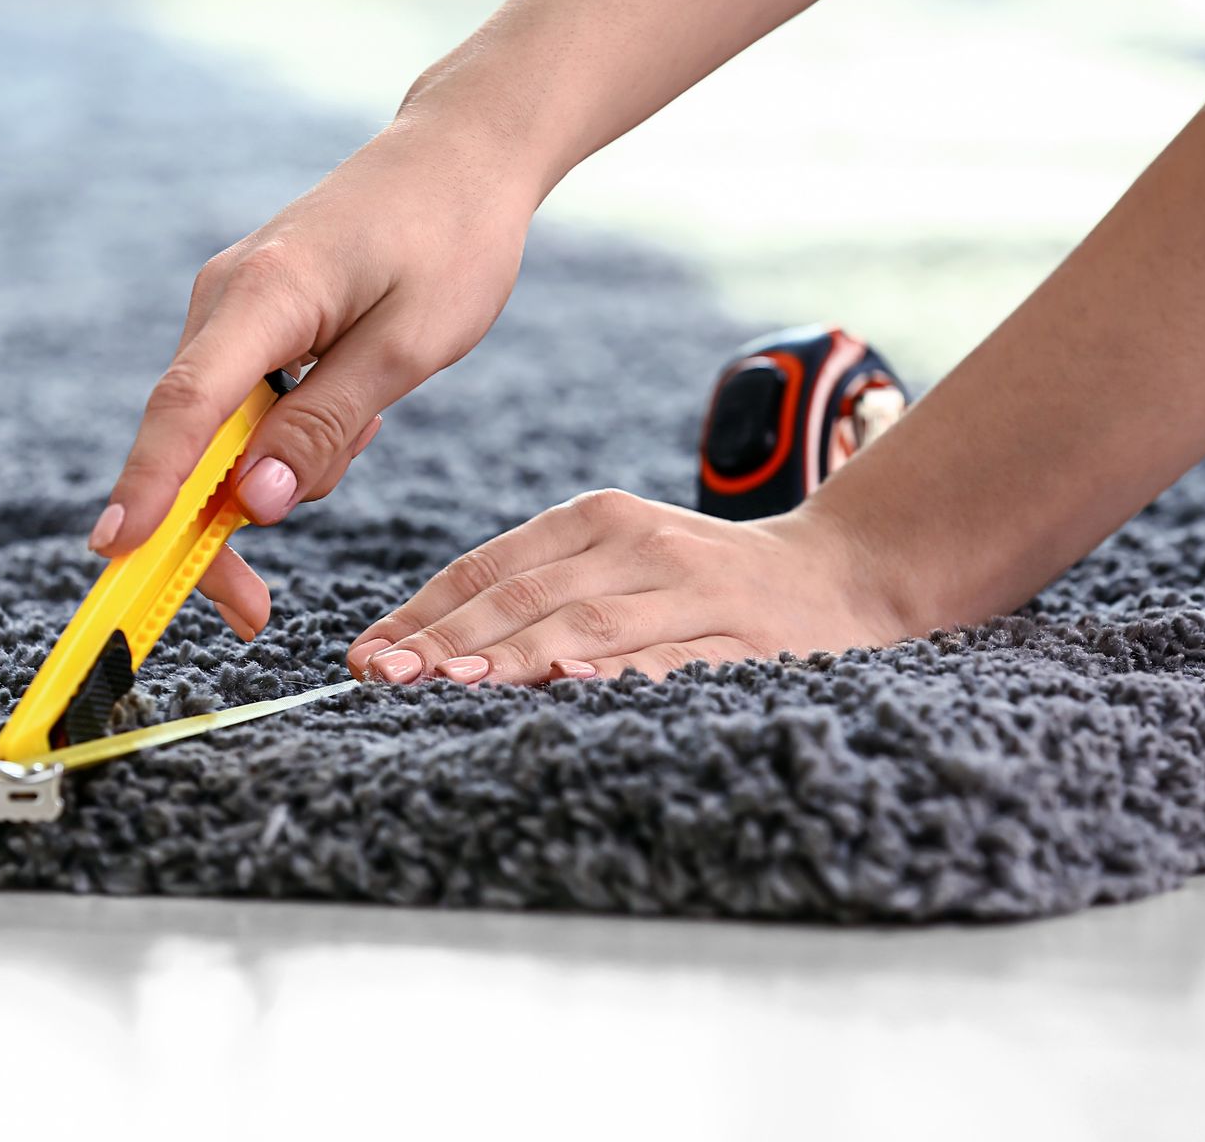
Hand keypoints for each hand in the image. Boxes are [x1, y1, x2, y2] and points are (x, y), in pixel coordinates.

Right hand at [89, 116, 538, 640]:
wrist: (460, 157)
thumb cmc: (450, 241)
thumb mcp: (409, 347)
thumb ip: (326, 427)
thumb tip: (249, 505)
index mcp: (264, 295)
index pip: (186, 405)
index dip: (148, 485)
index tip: (116, 552)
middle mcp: (224, 299)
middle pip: (189, 438)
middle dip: (215, 527)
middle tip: (255, 612)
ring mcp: (229, 309)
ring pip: (221, 433)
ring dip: (278, 470)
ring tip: (372, 419)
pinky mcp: (247, 320)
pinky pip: (245, 407)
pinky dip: (288, 437)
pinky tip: (358, 405)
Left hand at [343, 489, 905, 683]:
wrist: (840, 576)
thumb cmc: (700, 580)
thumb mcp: (617, 561)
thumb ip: (533, 595)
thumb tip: (420, 650)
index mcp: (598, 520)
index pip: (491, 566)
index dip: (424, 612)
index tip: (363, 656)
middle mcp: (641, 544)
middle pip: (526, 595)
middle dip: (448, 641)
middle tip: (383, 677)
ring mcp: (693, 591)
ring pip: (587, 623)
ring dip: (512, 656)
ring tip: (448, 683)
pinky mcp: (742, 640)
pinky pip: (668, 658)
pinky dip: (616, 672)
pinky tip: (568, 681)